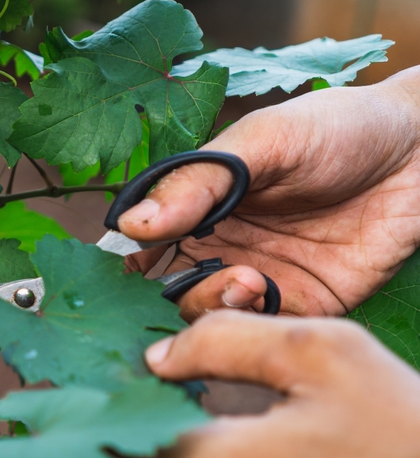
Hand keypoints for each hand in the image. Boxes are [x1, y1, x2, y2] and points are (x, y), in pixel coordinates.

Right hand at [120, 66, 419, 320]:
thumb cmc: (338, 129)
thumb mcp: (260, 144)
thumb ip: (196, 184)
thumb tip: (131, 225)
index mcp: (198, 208)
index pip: (142, 246)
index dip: (123, 264)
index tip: (119, 272)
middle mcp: (219, 248)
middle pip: (164, 291)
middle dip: (161, 297)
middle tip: (178, 282)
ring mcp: (257, 279)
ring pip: (205, 315)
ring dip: (209, 303)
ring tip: (244, 277)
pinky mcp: (299, 305)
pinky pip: (258, 329)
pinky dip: (248, 321)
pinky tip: (262, 290)